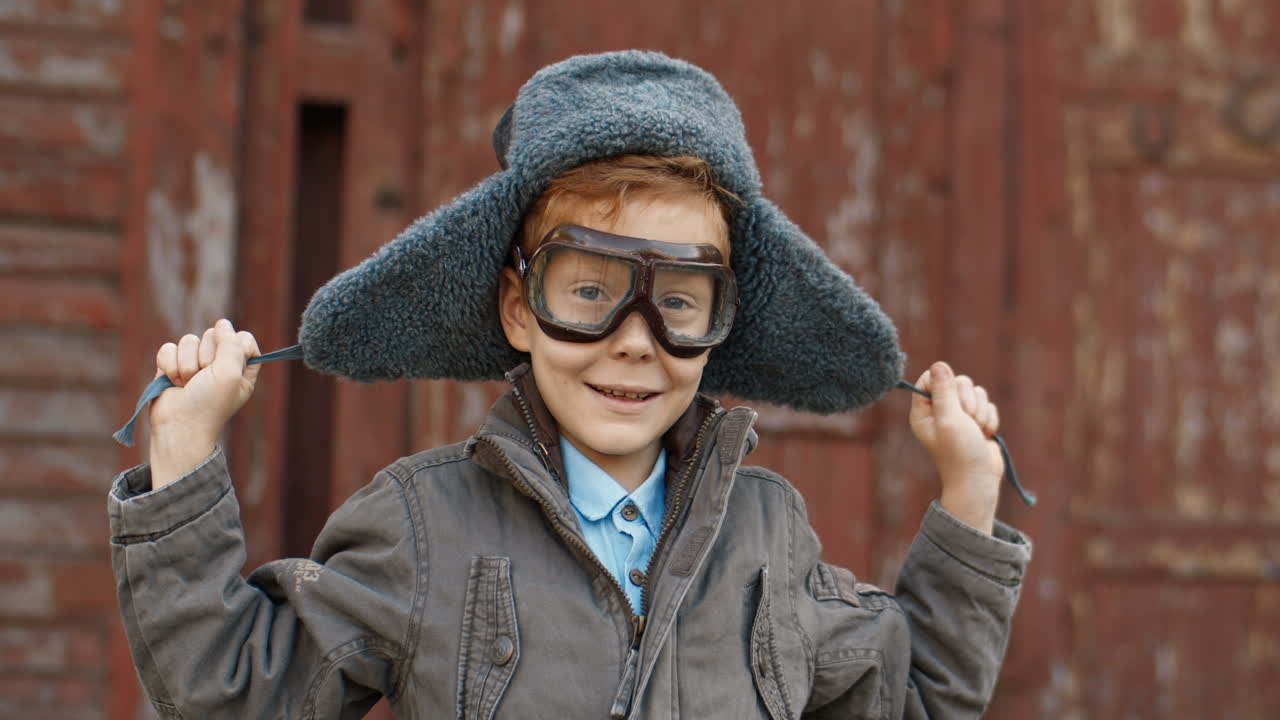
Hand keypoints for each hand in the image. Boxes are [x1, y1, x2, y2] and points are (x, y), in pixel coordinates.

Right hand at [148, 319, 259, 488]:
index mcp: (241, 368)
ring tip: (188, 384)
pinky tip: (172, 382)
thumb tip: (223, 323)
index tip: (229, 362)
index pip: (243, 338)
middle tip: (204, 379)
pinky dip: (168, 365)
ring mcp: (194, 364)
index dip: (234, 345)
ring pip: (188, 340)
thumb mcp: (230, 373)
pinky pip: (168, 348)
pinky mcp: (171, 366)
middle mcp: (219, 364)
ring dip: (186, 364)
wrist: (178, 426)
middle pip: (213, 335)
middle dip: (206, 357)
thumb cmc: (209, 404)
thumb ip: (231, 344)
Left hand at [908, 361, 1002, 533]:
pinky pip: (988, 404)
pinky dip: (989, 418)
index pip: (929, 379)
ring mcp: (960, 415)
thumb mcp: (949, 418)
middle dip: (968, 400)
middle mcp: (940, 411)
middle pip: (957, 381)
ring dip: (980, 411)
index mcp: (924, 411)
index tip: (951, 397)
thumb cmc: (959, 452)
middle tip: (966, 420)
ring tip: (976, 430)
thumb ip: (944, 391)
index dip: (943, 382)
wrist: (979, 478)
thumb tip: (938, 364)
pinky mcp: (977, 420)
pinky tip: (984, 434)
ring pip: (976, 392)